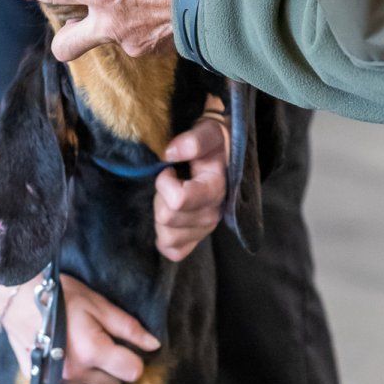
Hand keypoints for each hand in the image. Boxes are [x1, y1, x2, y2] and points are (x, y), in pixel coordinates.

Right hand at [0, 271, 160, 383]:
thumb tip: (153, 345)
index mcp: (94, 353)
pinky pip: (69, 382)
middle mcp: (75, 373)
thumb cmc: (59, 295)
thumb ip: (128, 328)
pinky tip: (62, 348)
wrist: (16, 296)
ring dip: (92, 368)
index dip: (134, 357)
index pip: (132, 372)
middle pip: (113, 382)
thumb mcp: (99, 305)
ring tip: (79, 340)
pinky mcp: (41, 381)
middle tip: (101, 338)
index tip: (126, 344)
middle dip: (113, 364)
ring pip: (91, 383)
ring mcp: (57, 380)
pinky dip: (71, 370)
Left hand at [7, 0, 195, 62]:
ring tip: (126, 5)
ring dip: (106, 26)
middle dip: (63, 37)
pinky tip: (153, 11)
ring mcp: (130, 42)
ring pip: (105, 40)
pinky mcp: (153, 51)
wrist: (218, 0)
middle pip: (67, 46)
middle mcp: (108, 25)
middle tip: (71, 19)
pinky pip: (135, 42)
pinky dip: (137, 28)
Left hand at [154, 107, 228, 261]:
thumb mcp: (208, 132)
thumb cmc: (213, 144)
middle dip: (160, 197)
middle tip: (170, 182)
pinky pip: (172, 251)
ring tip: (170, 198)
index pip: (178, 200)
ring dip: (161, 215)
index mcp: (216, 190)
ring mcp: (204, 230)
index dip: (164, 183)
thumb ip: (193, 140)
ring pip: (167, 237)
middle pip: (167, 218)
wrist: (223, 155)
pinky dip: (164, 236)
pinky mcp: (196, 240)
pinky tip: (169, 218)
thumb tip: (169, 153)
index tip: (169, 169)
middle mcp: (213, 215)